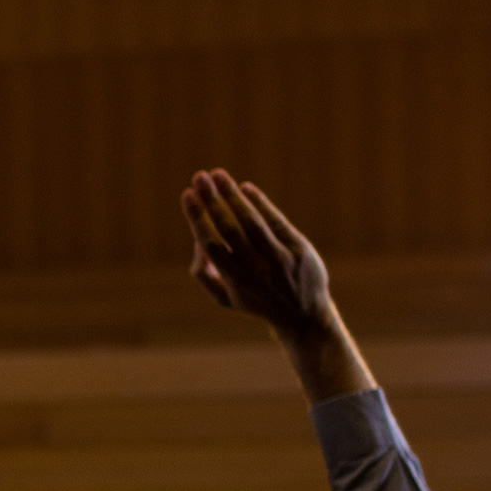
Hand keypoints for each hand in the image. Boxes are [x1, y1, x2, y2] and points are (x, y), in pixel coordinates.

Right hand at [182, 171, 372, 400]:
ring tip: (218, 175)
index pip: (212, 244)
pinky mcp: (299, 248)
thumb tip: (197, 241)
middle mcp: (258, 269)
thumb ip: (203, 273)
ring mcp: (280, 258)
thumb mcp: (225, 298)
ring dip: (233, 195)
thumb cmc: (257, 300)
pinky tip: (245, 189)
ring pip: (253, 220)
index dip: (198, 218)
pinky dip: (260, 203)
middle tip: (199, 177)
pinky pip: (276, 220)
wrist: (303, 315)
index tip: (187, 195)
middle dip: (213, 200)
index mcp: (236, 281)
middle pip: (230, 228)